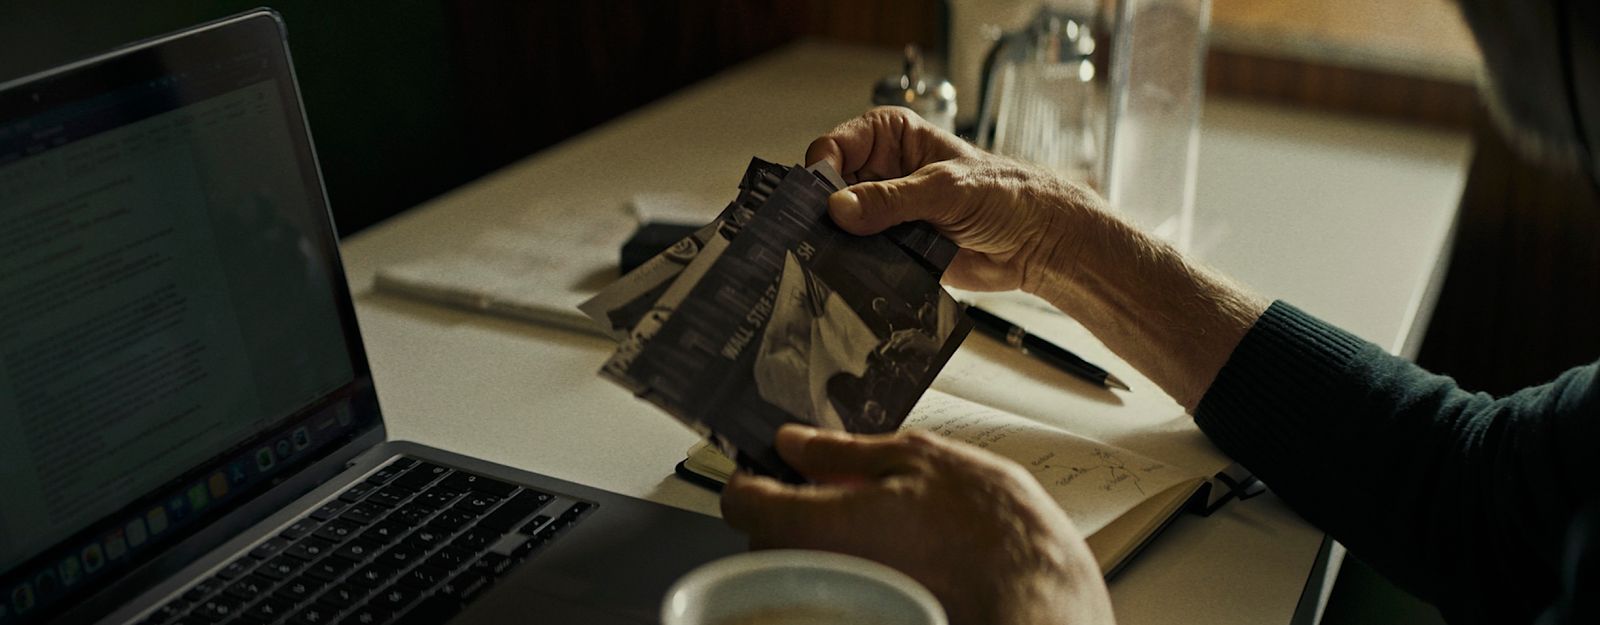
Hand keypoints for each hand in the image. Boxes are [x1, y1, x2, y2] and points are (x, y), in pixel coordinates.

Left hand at [721, 424, 1115, 624]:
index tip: (773, 465)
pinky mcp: (867, 615)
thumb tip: (795, 443)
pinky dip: (853, 565)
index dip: (753, 475)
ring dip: (826, 537)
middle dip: (795, 506)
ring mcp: (840, 602)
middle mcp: (815, 571)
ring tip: (884, 519)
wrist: (1036, 593)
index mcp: (815, 524)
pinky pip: (837, 587)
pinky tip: (898, 551)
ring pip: (804, 563)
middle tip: (843, 486)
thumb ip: (842, 451)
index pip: (739, 501)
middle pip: (769, 535)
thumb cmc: (987, 530)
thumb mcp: (916, 459)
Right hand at [805, 106, 1106, 294]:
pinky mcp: (891, 247)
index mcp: (890, 137)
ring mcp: (884, 211)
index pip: (834, 147)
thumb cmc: (1006, 195)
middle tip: (830, 232)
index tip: (827, 199)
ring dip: (841, 241)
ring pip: (841, 225)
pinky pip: (859, 256)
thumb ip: (890, 200)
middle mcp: (881, 171)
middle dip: (828, 211)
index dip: (824, 172)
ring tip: (848, 253)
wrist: (1036, 242)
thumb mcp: (944, 189)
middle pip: (830, 189)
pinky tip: (861, 269)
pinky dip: (857, 264)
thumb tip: (840, 209)